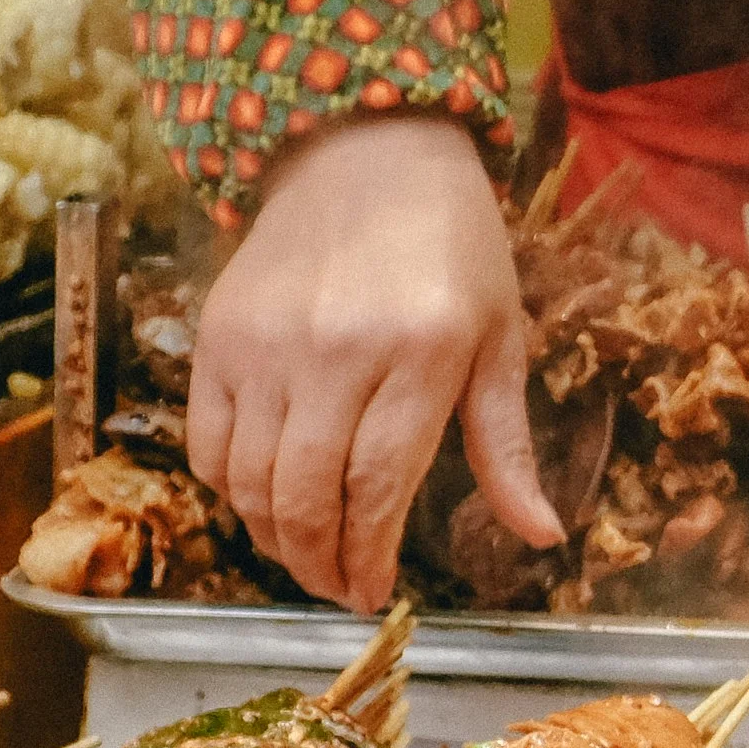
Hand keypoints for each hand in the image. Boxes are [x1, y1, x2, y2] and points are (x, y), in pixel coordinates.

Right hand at [185, 114, 555, 611]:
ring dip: (273, 539)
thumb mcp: (499, 340)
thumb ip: (506, 446)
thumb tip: (541, 536)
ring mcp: (267, 344)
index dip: (370, 556)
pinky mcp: (218, 337)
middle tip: (336, 589)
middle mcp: (336, 350)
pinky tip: (262, 502)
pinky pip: (207, 444)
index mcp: (421, 354)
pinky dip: (229, 490)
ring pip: (250, 481)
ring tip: (304, 556)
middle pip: (307, 496)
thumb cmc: (450, 252)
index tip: (374, 592)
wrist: (365, 155)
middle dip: (319, 564)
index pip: (378, 485)